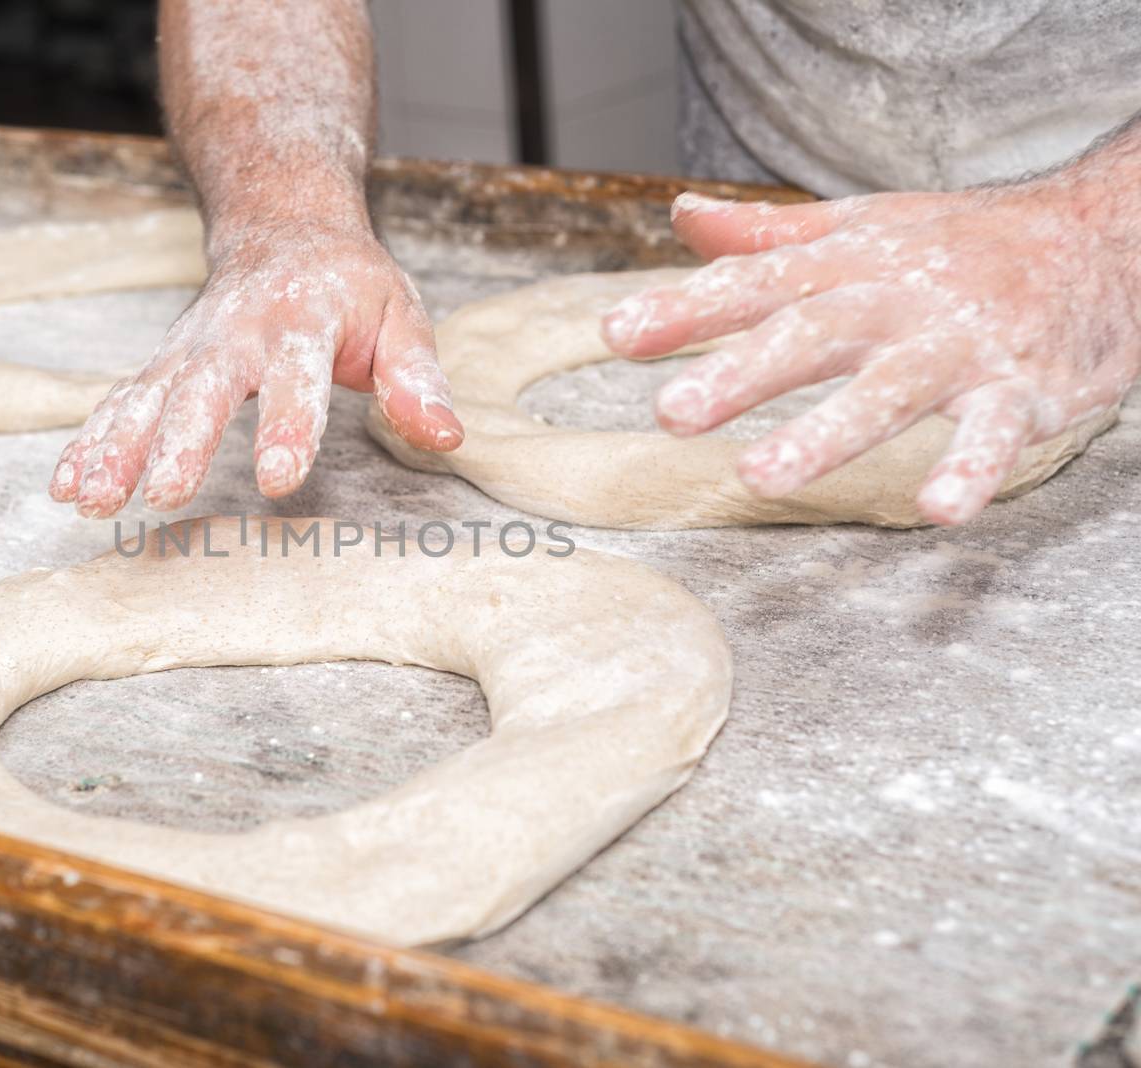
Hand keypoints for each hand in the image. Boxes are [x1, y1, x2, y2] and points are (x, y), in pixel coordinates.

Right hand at [49, 221, 462, 516]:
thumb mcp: (401, 317)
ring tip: (91, 501)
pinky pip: (120, 400)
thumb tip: (445, 436)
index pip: (296, 379)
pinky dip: (90, 441)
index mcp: (303, 319)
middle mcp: (237, 332)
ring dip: (115, 448)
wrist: (283, 220)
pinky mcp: (164, 362)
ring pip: (146, 395)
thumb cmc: (350, 285)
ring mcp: (191, 346)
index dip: (287, 429)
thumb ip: (417, 379)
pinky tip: (66, 486)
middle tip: (162, 493)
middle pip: (204, 387)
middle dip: (180, 441)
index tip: (278, 480)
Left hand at [601, 182, 1140, 524]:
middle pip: (812, 334)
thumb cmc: (964, 244)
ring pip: (889, 389)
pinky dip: (970, 469)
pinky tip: (937, 509)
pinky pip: (995, 433)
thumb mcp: (863, 227)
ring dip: (825, 433)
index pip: (756, 282)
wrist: (1106, 235)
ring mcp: (961, 344)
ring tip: (759, 477)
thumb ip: (770, 234)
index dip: (685, 307)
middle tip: (671, 413)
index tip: (614, 333)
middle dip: (740, 372)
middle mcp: (898, 300)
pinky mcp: (1023, 388)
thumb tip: (684, 217)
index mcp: (850, 262)